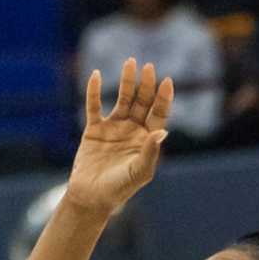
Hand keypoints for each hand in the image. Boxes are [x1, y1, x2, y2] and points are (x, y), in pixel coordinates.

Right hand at [66, 60, 172, 219]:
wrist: (91, 197)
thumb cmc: (119, 189)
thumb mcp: (139, 172)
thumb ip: (150, 152)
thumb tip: (162, 132)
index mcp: (147, 140)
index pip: (159, 114)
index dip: (164, 98)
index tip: (167, 81)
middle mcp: (133, 130)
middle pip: (142, 102)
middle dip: (146, 84)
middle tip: (148, 66)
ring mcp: (113, 128)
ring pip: (122, 99)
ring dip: (126, 82)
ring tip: (130, 62)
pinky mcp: (94, 129)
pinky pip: (94, 106)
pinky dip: (95, 91)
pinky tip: (97, 75)